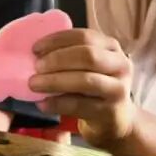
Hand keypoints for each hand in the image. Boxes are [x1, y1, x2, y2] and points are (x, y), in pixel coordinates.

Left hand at [29, 29, 134, 149]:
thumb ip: (70, 57)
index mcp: (111, 47)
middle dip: (57, 59)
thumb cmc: (95, 88)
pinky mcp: (111, 111)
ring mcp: (118, 89)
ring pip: (85, 80)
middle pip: (88, 55)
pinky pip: (80, 105)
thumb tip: (36, 55)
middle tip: (36, 67)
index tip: (35, 49)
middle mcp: (120, 65)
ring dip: (55, 81)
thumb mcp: (89, 67)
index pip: (84, 37)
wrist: (118, 119)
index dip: (58, 40)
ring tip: (34, 84)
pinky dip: (57, 103)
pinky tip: (43, 104)